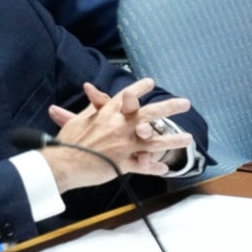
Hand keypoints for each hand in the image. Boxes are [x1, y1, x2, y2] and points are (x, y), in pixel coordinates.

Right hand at [42, 78, 192, 191]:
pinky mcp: (123, 162)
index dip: (139, 89)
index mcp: (107, 112)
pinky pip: (143, 165)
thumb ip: (92, 109)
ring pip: (153, 140)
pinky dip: (154, 167)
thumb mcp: (79, 119)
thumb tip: (94, 97)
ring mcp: (123, 144)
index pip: (127, 96)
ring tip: (188, 139)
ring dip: (172, 139)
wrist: (63, 162)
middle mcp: (119, 125)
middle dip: (170, 107)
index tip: (150, 83)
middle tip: (185, 103)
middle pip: (149, 113)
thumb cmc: (68, 141)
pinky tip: (165, 168)